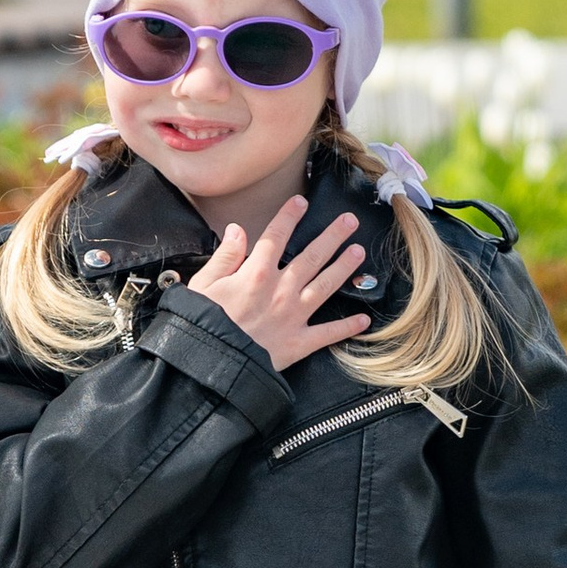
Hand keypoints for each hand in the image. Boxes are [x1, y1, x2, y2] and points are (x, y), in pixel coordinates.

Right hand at [186, 198, 366, 373]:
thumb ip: (224, 257)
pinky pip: (328, 334)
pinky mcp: (299, 343)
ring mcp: (293, 316)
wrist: (211, 366)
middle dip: (333, 236)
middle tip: (350, 221)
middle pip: (312, 256)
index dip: (289, 216)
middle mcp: (280, 290)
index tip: (301, 201)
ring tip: (359, 252)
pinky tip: (364, 320)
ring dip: (343, 268)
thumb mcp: (204, 286)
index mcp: (255, 274)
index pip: (276, 237)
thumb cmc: (202, 326)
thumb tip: (237, 229)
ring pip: (325, 286)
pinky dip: (347, 327)